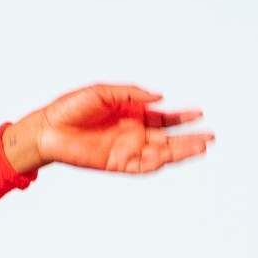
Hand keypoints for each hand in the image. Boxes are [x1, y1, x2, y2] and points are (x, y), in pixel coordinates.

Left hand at [9, 84, 213, 173]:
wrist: (47, 128)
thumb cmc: (70, 107)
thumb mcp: (103, 92)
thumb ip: (132, 94)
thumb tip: (159, 97)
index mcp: (131, 115)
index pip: (163, 118)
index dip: (181, 117)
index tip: (199, 113)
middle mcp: (132, 133)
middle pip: (168, 138)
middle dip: (189, 138)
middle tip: (211, 137)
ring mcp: (125, 149)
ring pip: (160, 153)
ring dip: (181, 151)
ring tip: (202, 146)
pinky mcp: (116, 163)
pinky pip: (142, 165)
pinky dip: (158, 162)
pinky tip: (172, 157)